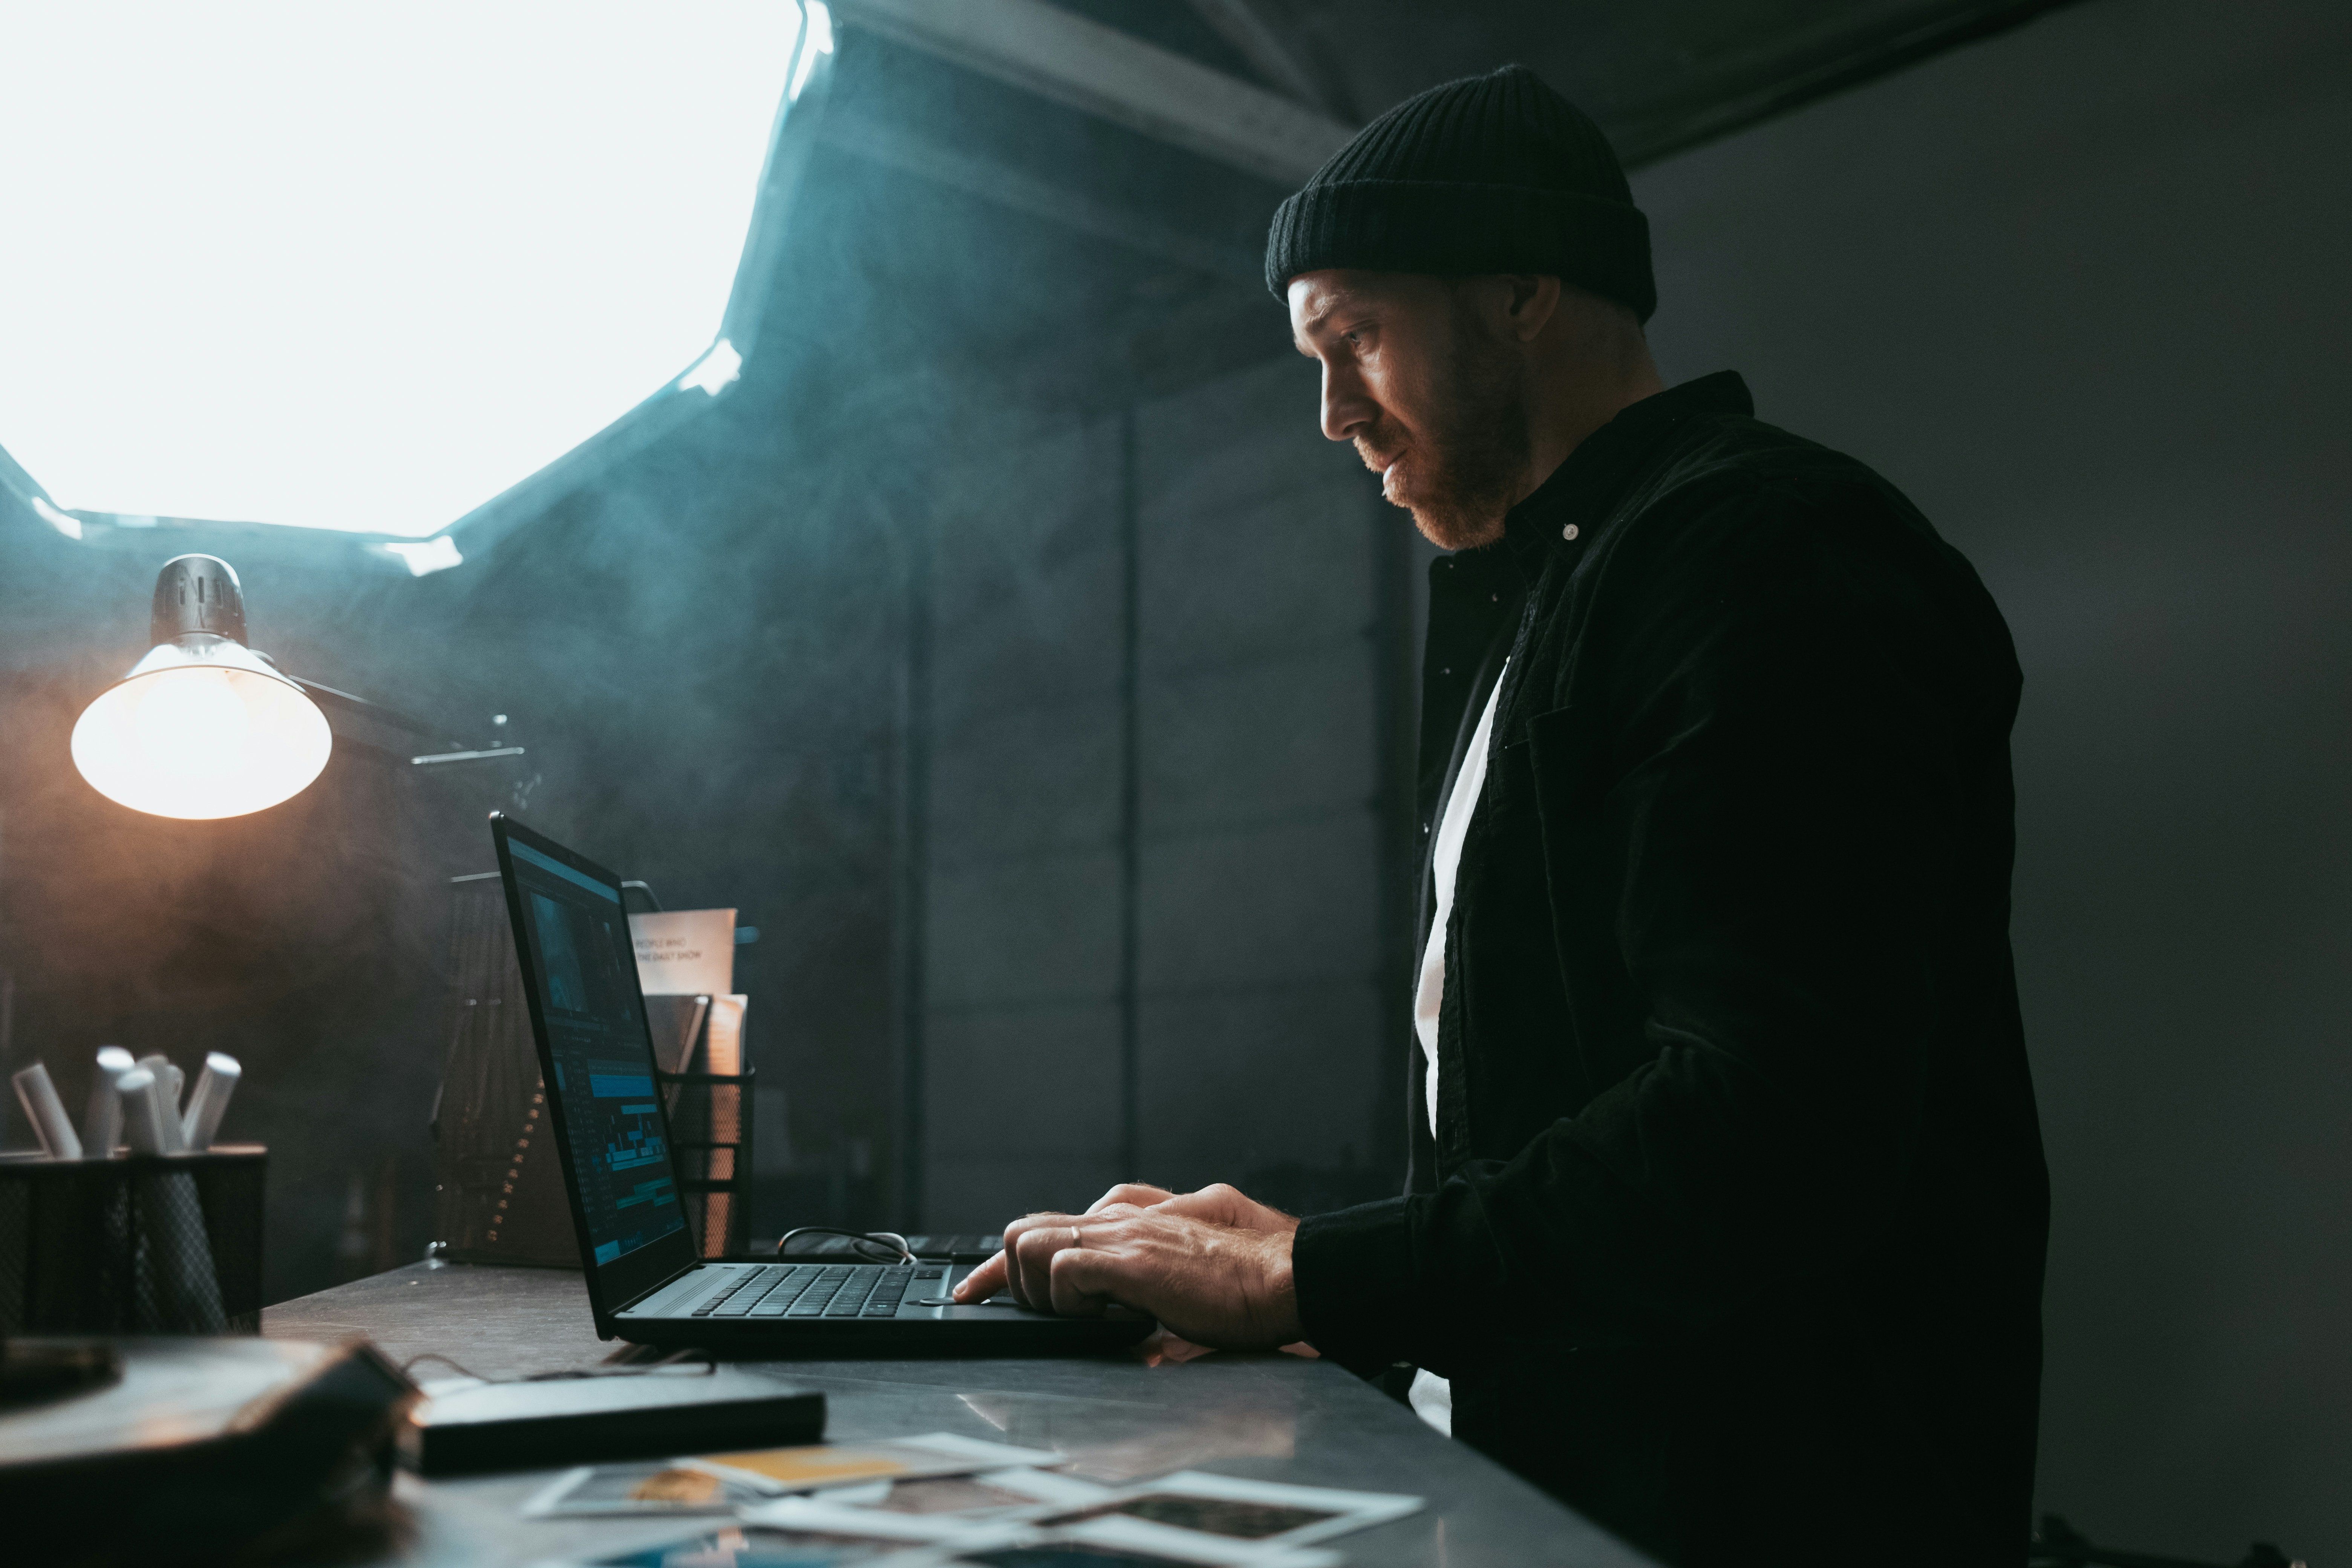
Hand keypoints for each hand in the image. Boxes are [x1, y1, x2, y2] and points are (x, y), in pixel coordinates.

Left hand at [952, 1184, 1302, 1348]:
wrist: (1284, 1279)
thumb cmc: (1246, 1284)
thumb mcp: (1184, 1272)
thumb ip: (1144, 1276)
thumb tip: (1116, 1310)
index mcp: (1131, 1221)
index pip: (1045, 1227)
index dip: (1001, 1266)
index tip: (974, 1294)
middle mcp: (1119, 1220)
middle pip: (1024, 1230)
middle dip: (1014, 1280)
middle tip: (1042, 1319)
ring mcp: (1123, 1235)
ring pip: (1031, 1243)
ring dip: (1042, 1290)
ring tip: (1085, 1316)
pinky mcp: (1130, 1259)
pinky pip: (1065, 1268)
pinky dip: (1070, 1300)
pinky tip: (1107, 1317)